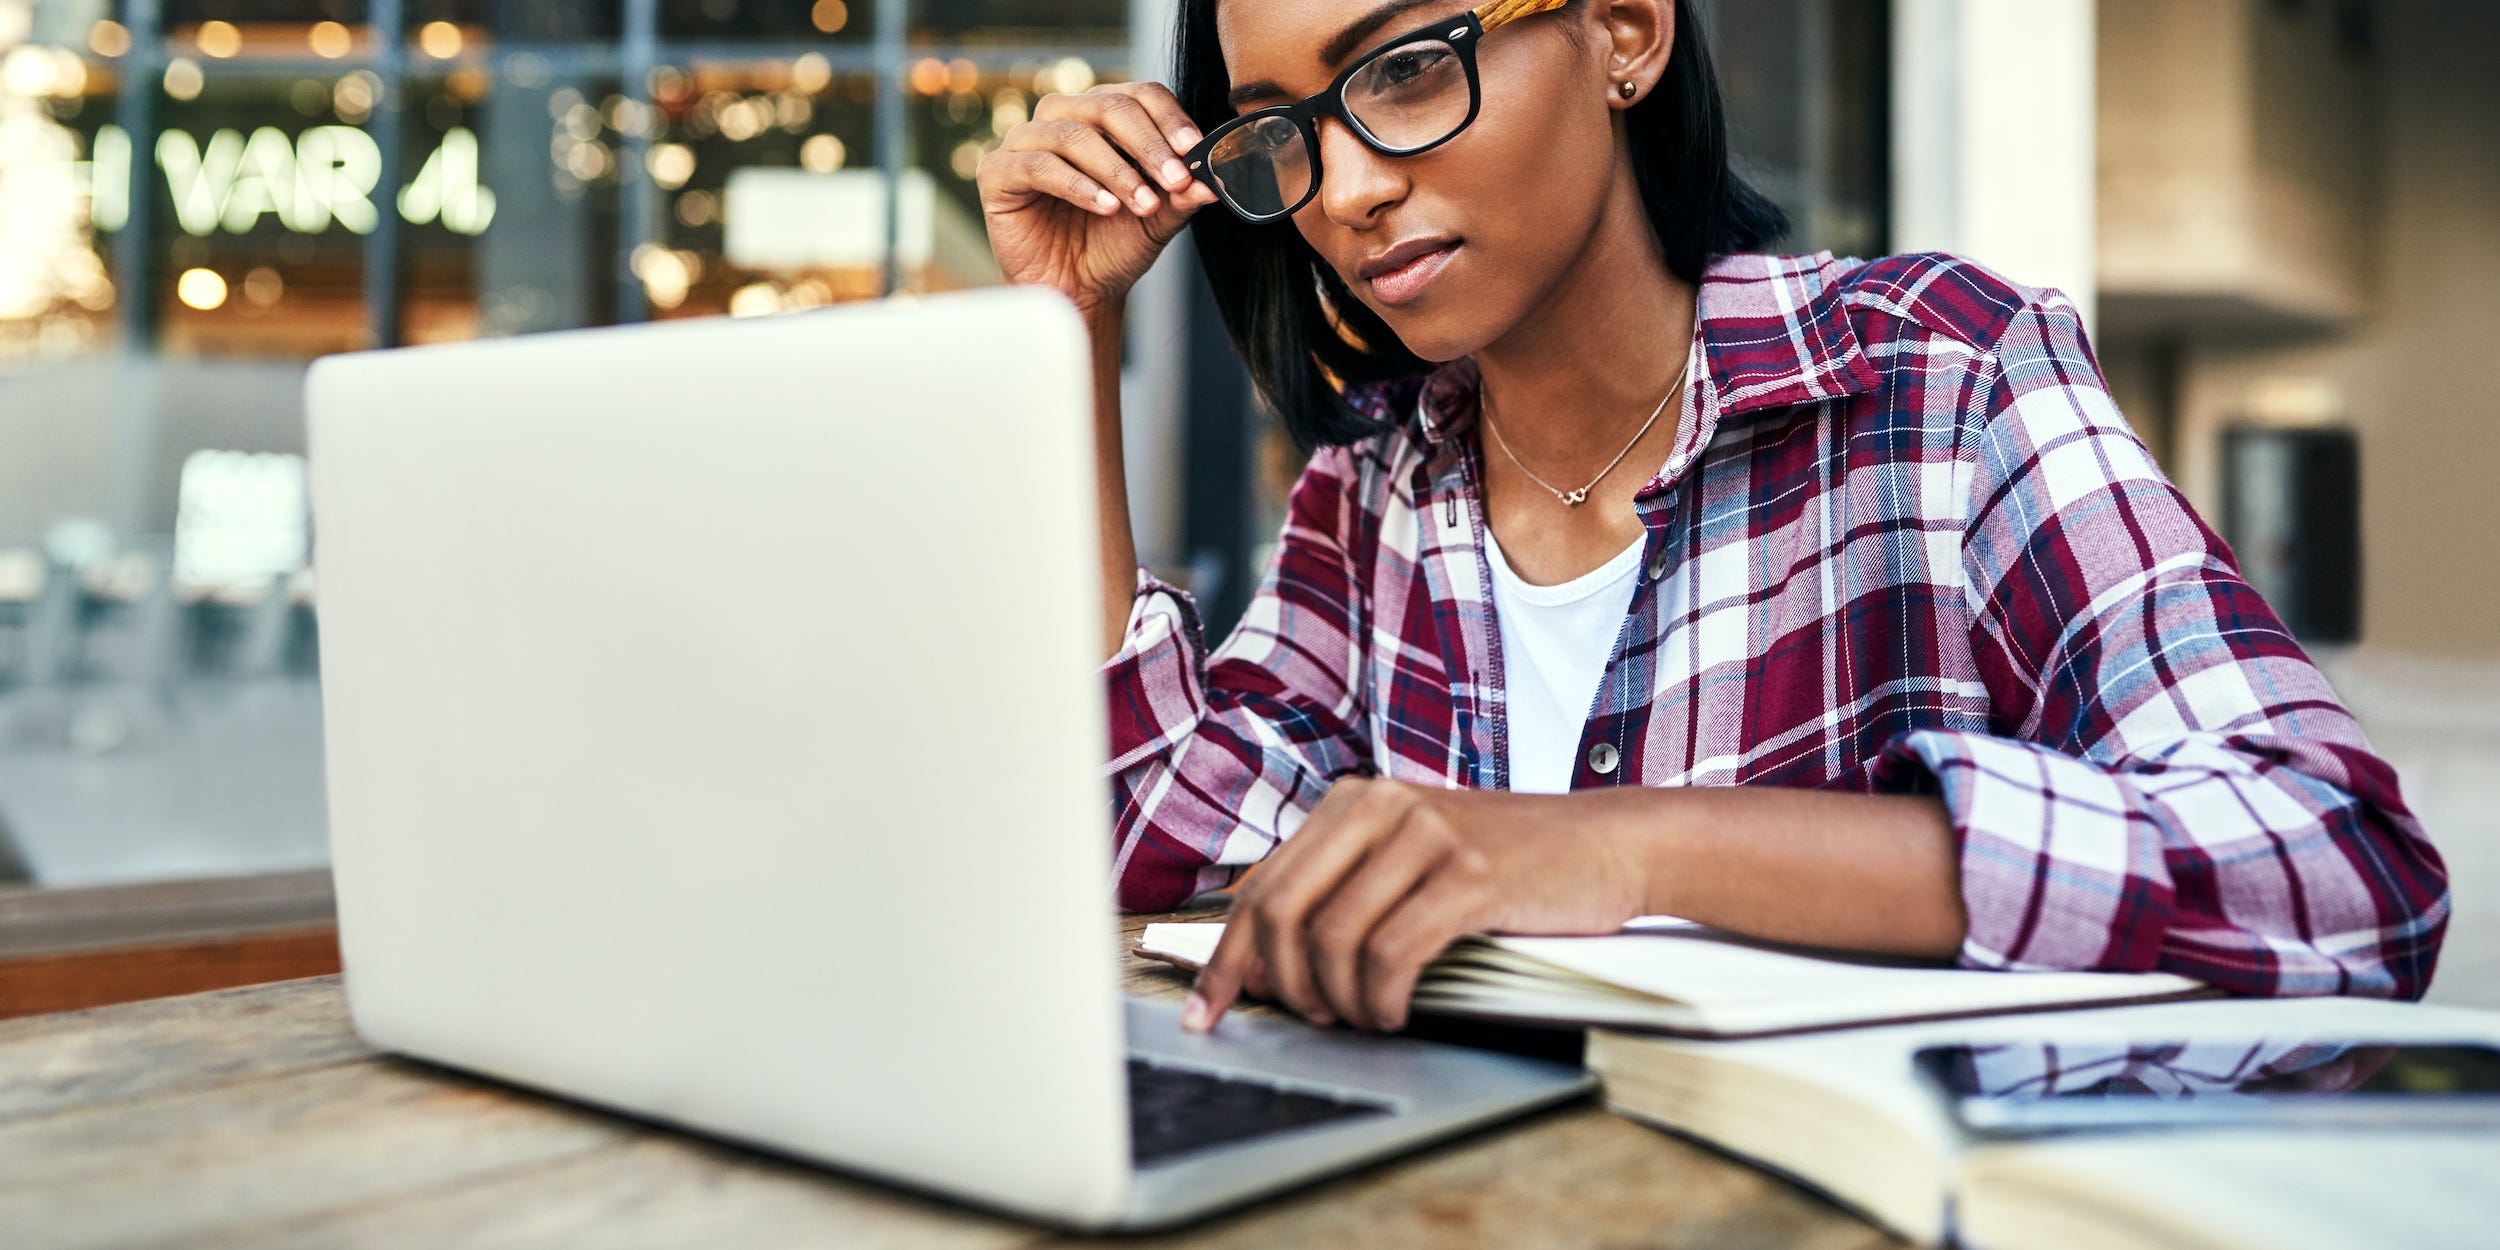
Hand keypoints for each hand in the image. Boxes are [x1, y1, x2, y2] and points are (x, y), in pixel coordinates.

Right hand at [975, 83, 1221, 317]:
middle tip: (1175, 179)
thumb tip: (1212, 181)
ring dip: (1116, 169)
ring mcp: (1026, 142)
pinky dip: (1078, 184)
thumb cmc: (1112, 246)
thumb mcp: (1157, 220)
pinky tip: (1105, 206)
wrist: (1076, 291)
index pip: (1138, 95)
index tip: (1194, 150)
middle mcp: (1062, 118)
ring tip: (1143, 204)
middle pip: (1108, 106)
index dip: (1169, 118)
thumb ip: (1181, 197)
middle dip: (1148, 144)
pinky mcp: (998, 172)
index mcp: (1102, 117)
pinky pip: (1039, 165)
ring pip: (1074, 134)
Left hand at [1182, 778, 1652, 1035]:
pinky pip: (1392, 952)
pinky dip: (1382, 998)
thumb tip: (1266, 960)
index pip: (1261, 886)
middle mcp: (1380, 806)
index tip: (1207, 1010)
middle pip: (1282, 910)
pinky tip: (1394, 1013)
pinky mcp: (1468, 873)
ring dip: (1339, 999)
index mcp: (1353, 801)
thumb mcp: (1412, 854)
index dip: (1226, 957)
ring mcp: (1424, 835)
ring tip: (1362, 1018)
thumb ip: (1344, 887)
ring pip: (1333, 937)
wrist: (1607, 842)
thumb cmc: (1507, 862)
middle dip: (1279, 984)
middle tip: (1308, 1019)